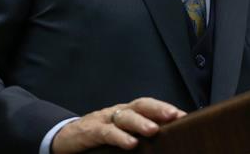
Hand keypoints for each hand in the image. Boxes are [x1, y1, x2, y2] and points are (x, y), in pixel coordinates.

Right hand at [51, 97, 186, 152]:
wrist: (64, 138)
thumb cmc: (97, 138)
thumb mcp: (120, 135)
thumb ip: (137, 135)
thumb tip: (166, 141)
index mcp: (126, 113)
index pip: (147, 105)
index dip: (164, 108)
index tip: (185, 115)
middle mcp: (116, 113)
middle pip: (139, 105)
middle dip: (158, 109)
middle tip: (175, 115)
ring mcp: (102, 120)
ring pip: (123, 116)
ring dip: (140, 122)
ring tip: (154, 130)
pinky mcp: (89, 132)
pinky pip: (106, 132)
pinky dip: (119, 137)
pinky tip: (131, 143)